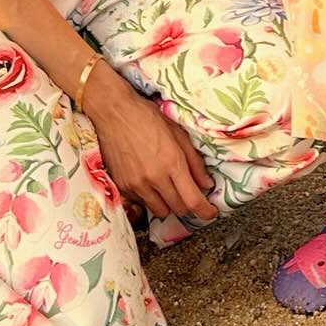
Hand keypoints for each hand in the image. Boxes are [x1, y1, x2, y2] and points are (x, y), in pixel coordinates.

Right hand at [83, 67, 216, 224]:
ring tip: (167, 186)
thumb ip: (194, 161)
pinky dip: (150, 198)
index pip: (193, 200)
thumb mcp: (178, 133)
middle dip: (188, 204)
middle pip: (179, 209)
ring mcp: (137, 185)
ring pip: (161, 211)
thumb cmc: (147, 117)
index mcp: (172, 162)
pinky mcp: (123, 187)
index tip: (210, 212)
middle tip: (188, 191)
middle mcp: (154, 178)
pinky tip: (149, 182)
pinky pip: (142, 204)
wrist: (114, 112)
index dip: (205, 211)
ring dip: (169, 203)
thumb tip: (206, 184)